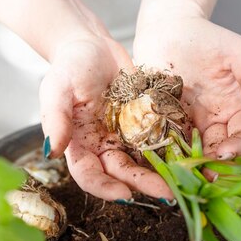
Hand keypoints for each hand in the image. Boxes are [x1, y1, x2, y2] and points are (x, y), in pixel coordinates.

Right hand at [39, 36, 172, 200]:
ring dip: (162, 173)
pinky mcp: (145, 124)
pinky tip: (189, 155)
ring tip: (182, 180)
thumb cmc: (69, 66)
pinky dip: (172, 149)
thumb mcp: (57, 88)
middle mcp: (103, 147)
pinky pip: (159, 140)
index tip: (124, 195)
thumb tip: (51, 151)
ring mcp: (125, 137)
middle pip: (123, 173)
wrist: (93, 45)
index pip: (89, 175)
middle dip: (143, 184)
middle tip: (167, 193)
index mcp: (79, 145)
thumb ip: (55, 119)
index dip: (105, 188)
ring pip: (144, 162)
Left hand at [133, 16, 240, 159]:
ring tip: (180, 171)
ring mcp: (186, 121)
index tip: (224, 153)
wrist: (167, 27)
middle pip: (216, 149)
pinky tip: (159, 157)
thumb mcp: (235, 52)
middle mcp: (211, 119)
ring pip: (190, 150)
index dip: (237, 147)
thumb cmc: (205, 37)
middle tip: (200, 172)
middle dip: (211, 163)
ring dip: (187, 163)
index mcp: (233, 107)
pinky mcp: (161, 119)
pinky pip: (164, 140)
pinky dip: (164, 151)